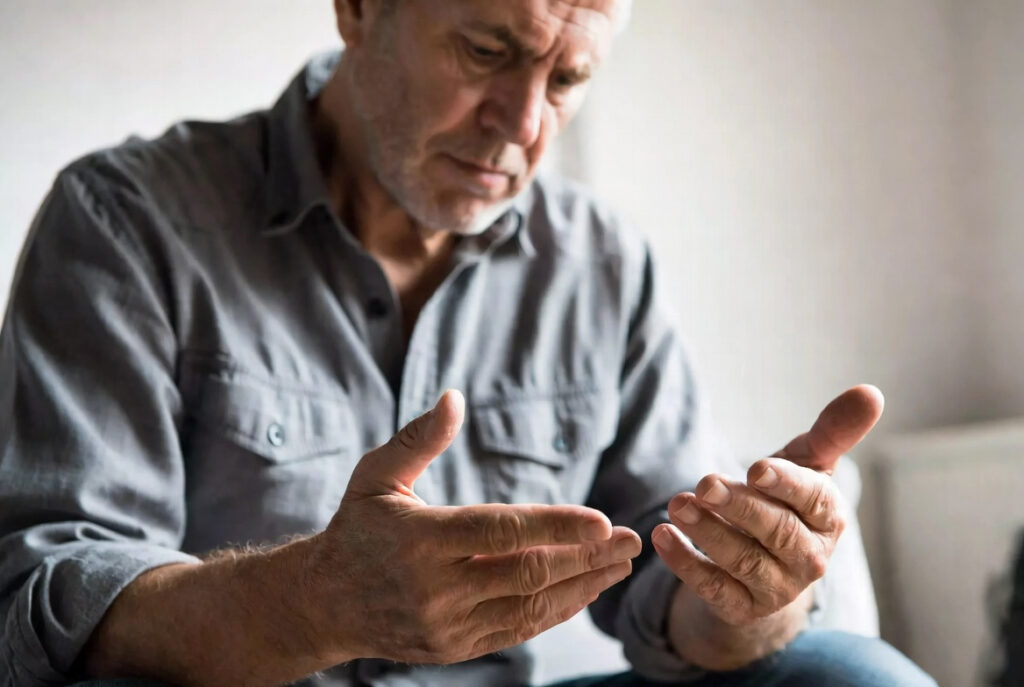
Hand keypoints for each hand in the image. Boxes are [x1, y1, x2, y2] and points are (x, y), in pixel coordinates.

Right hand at [303, 390, 640, 665]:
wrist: (324, 604)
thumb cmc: (356, 529)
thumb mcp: (376, 477)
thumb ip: (418, 439)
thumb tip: (455, 397)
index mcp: (420, 540)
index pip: (501, 532)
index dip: (555, 526)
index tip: (602, 520)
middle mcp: (435, 588)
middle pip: (527, 573)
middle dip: (587, 557)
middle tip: (631, 539)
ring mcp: (446, 625)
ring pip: (529, 607)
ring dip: (583, 586)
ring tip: (620, 565)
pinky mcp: (455, 648)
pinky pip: (517, 630)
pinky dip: (556, 611)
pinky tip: (585, 590)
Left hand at [653, 385, 883, 628]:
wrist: (764, 565)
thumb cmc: (787, 501)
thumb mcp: (807, 464)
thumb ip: (833, 432)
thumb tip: (870, 392)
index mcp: (828, 517)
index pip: (813, 499)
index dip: (785, 484)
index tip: (756, 468)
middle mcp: (809, 558)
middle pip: (776, 531)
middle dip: (739, 506)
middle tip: (704, 483)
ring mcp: (777, 587)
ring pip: (743, 560)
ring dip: (708, 532)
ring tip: (678, 505)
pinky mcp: (742, 607)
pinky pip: (713, 589)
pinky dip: (686, 564)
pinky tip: (662, 537)